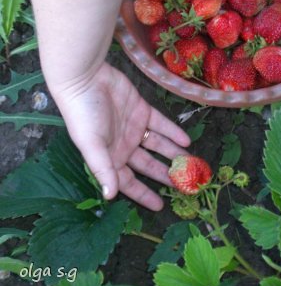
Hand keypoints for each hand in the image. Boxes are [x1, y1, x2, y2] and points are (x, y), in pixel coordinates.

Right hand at [52, 62, 190, 210]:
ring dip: (174, 154)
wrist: (85, 79)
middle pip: (149, 165)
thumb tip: (109, 196)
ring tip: (191, 164)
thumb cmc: (83, 115)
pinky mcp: (142, 110)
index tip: (160, 206)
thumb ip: (102, 169)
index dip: (144, 195)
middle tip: (186, 186)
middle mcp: (124, 146)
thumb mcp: (91, 144)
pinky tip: (186, 141)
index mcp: (110, 158)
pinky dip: (174, 132)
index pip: (129, 182)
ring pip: (159, 145)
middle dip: (165, 175)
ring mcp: (134, 128)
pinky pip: (162, 125)